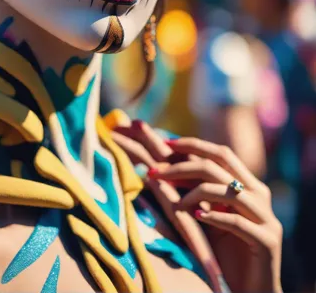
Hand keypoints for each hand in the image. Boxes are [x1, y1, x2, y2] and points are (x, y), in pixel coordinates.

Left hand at [113, 122, 282, 292]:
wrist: (250, 290)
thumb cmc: (224, 251)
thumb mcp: (206, 214)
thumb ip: (195, 190)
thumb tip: (162, 163)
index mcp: (247, 184)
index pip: (220, 153)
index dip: (193, 144)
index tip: (164, 143)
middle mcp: (259, 195)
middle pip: (218, 165)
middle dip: (182, 166)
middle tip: (153, 172)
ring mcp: (266, 217)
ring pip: (227, 190)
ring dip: (194, 193)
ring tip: (176, 204)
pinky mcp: (268, 241)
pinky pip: (237, 221)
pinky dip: (214, 217)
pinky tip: (197, 217)